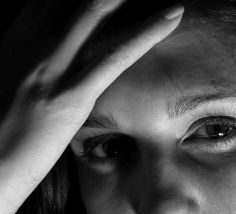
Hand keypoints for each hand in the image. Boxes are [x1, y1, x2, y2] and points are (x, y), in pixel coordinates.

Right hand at [0, 0, 183, 213]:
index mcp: (19, 36)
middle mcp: (34, 42)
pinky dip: (148, 31)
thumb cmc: (2, 133)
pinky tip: (173, 14)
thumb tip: (61, 55)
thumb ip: (37, 60)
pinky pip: (115, 56)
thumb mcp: (15, 84)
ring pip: (96, 8)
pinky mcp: (71, 97)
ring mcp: (51, 67)